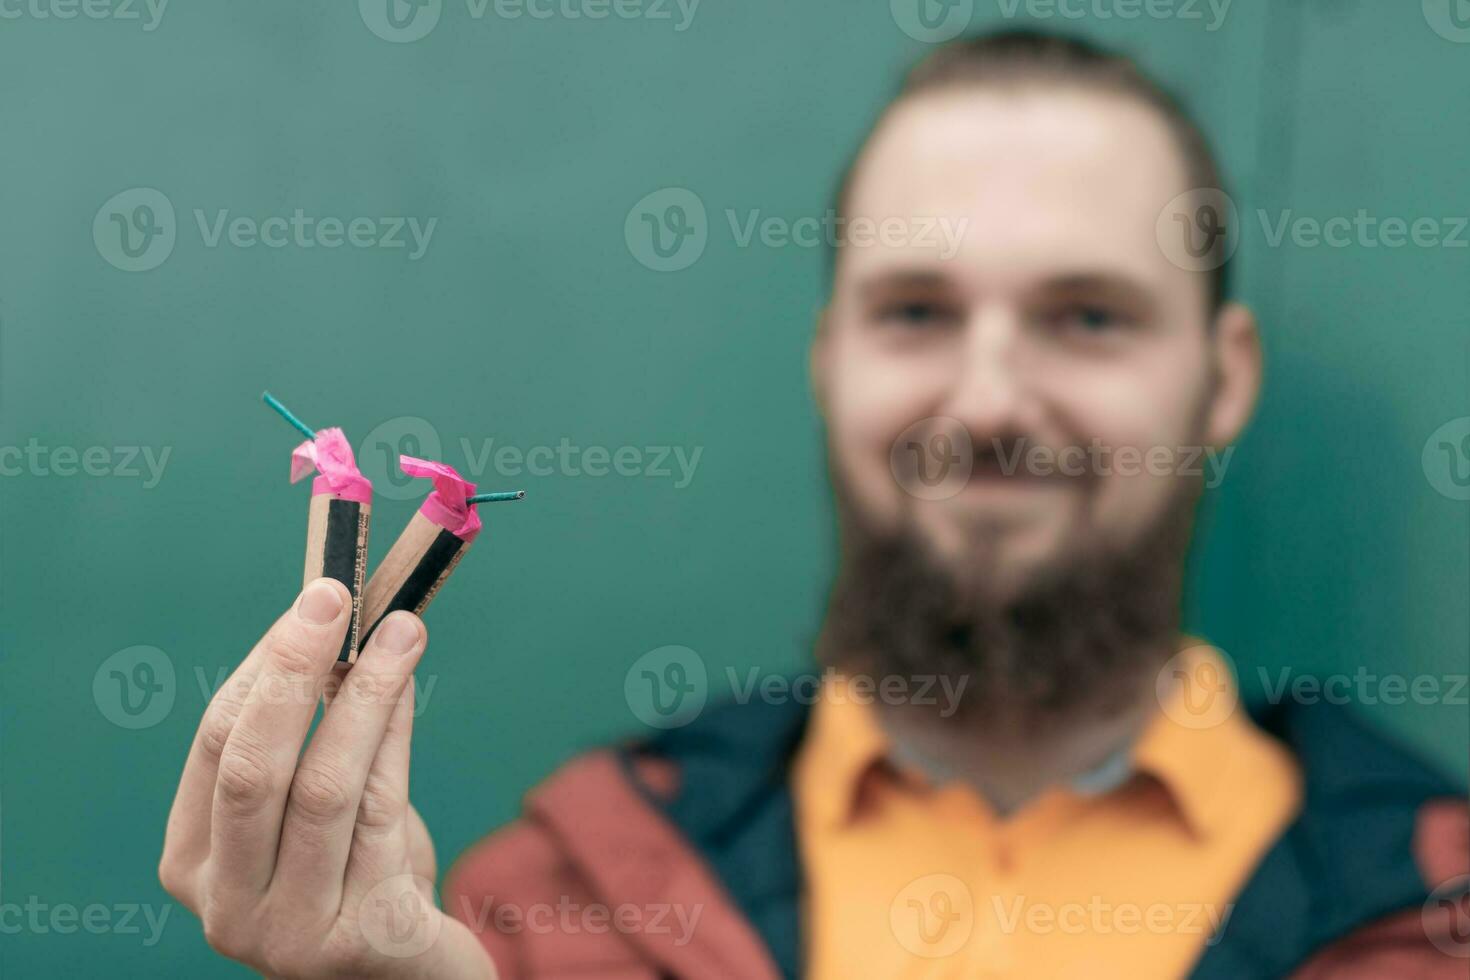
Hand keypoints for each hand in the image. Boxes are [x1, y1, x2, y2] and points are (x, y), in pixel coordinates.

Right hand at [159, 579, 495, 978]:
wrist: (407, 970)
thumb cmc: (356, 871)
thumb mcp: (317, 804)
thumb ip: (313, 734)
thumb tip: (338, 621)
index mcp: (193, 862)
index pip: (216, 745)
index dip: (266, 666)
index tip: (314, 601)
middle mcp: (226, 907)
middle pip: (251, 769)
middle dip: (295, 672)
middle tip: (338, 600)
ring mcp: (289, 933)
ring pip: (325, 788)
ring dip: (367, 694)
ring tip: (402, 631)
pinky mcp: (363, 940)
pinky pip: (383, 816)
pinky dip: (397, 740)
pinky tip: (409, 692)